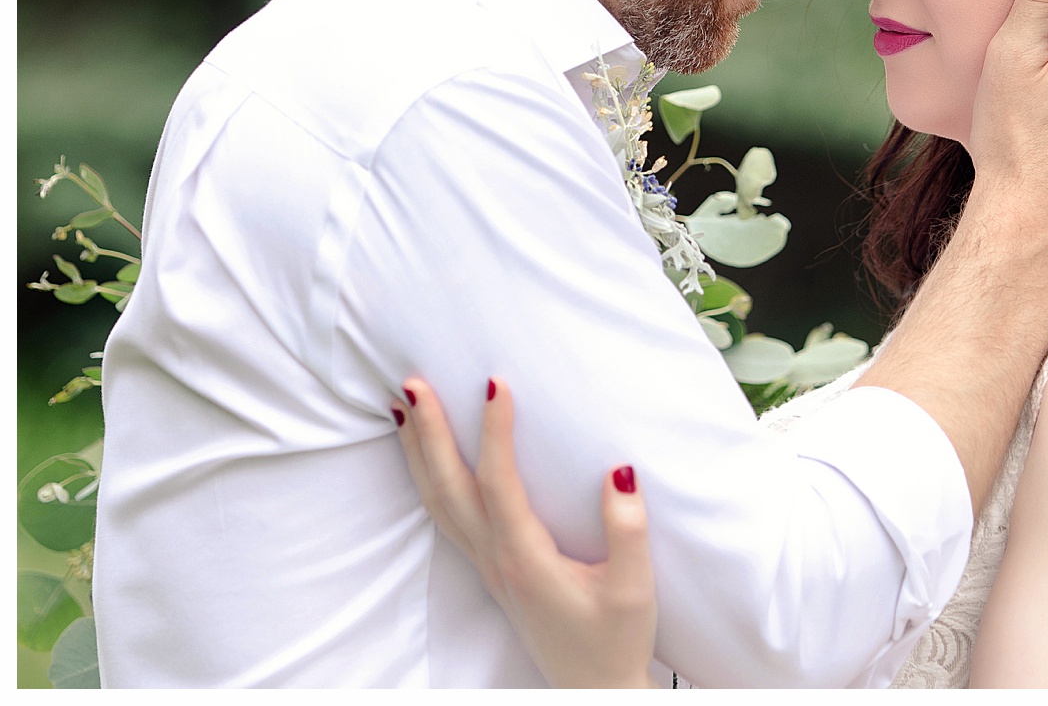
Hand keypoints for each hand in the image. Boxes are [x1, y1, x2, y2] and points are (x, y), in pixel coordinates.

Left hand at [395, 376, 657, 689]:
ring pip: (440, 502)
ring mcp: (489, 566)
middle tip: (412, 383)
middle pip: (450, 489)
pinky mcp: (493, 570)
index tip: (494, 383)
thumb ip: (628, 531)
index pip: (500, 484)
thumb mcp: (634, 590)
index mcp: (526, 560)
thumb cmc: (615, 641)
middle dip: (429, 434)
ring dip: (419, 453)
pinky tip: (428, 458)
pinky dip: (429, 479)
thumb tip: (618, 472)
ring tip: (403, 406)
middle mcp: (497, 560)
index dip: (495, 433)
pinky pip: (447, 516)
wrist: (594, 690)